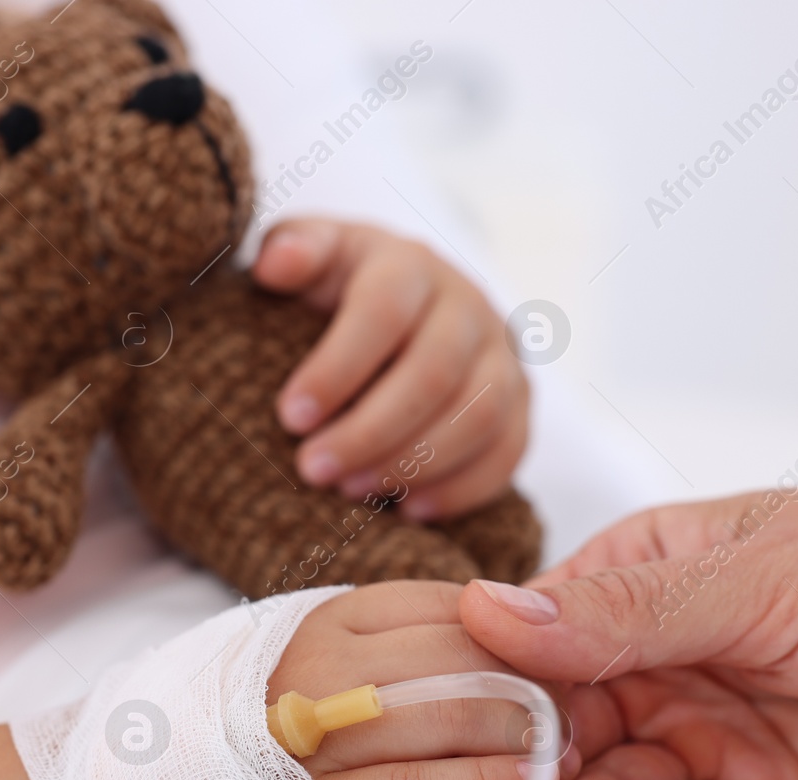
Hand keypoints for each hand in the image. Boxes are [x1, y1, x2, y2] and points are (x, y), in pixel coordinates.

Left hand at [253, 219, 527, 521]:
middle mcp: (467, 305)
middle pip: (434, 373)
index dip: (338, 368)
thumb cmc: (339, 288)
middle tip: (312, 469)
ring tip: (350, 491)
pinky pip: (507, 452)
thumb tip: (276, 265)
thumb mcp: (311, 257)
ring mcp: (503, 356)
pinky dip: (460, 489)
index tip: (290, 417)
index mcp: (409, 264)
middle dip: (370, 430)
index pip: (383, 312)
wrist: (402, 306)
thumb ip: (291, 250)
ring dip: (413, 463)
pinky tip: (407, 510)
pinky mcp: (521, 404)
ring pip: (478, 416)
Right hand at [268, 581, 585, 779]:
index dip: (517, 635)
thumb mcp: (316, 657)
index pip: (452, 606)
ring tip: (560, 754)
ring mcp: (311, 734)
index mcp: (327, 619)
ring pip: (448, 713)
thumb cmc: (252, 730)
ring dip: (522, 734)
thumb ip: (392, 641)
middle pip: (460, 654)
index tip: (555, 662)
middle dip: (534, 682)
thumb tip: (491, 627)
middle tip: (574, 713)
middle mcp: (317, 664)